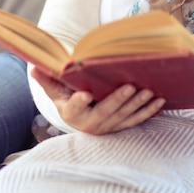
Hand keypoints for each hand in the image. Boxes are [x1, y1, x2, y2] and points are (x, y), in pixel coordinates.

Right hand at [31, 67, 165, 134]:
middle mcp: (90, 123)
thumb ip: (48, 78)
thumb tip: (34, 66)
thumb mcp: (56, 89)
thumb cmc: (67, 96)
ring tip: (149, 92)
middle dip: (119, 100)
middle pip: (105, 112)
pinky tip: (159, 101)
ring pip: (124, 117)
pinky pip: (136, 120)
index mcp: (72, 112)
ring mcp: (108, 126)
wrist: (79, 115)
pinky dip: (148, 111)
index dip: (80, 102)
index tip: (85, 95)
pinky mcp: (120, 126)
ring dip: (138, 105)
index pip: (75, 107)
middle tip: (130, 86)